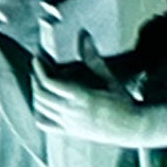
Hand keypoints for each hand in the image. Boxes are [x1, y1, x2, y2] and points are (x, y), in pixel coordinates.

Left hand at [29, 49, 166, 149]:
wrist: (131, 127)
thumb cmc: (122, 100)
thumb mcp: (107, 77)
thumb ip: (92, 56)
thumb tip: (83, 34)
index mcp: (81, 96)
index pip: (50, 82)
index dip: (40, 69)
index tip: (37, 58)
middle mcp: (72, 111)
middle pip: (41, 94)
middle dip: (35, 79)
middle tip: (36, 67)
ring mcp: (69, 124)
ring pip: (40, 109)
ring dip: (36, 93)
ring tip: (38, 81)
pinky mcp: (70, 132)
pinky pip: (45, 124)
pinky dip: (38, 113)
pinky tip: (41, 103)